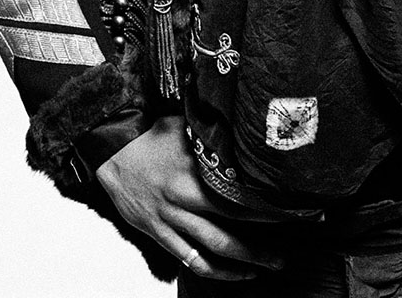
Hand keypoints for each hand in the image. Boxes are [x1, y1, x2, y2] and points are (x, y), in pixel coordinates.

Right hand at [96, 115, 284, 279]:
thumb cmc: (152, 135)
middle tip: (283, 251)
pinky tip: (232, 273)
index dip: (263, 207)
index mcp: (195, 173)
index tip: (287, 211)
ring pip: (212, 249)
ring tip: (266, 266)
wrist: (113, 151)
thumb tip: (244, 130)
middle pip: (230, 227)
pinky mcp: (158, 232)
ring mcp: (170, 219)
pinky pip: (188, 258)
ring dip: (242, 261)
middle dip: (259, 243)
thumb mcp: (188, 128)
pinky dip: (212, 270)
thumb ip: (214, 137)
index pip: (238, 195)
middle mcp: (184, 199)